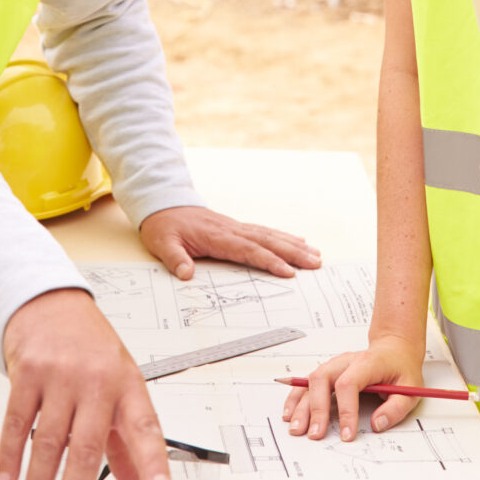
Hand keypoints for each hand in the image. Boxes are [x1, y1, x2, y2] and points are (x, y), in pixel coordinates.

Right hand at [0, 288, 170, 479]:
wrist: (50, 302)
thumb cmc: (90, 347)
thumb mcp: (120, 384)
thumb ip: (129, 439)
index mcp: (127, 384)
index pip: (145, 426)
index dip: (153, 461)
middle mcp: (97, 379)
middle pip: (87, 445)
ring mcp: (61, 375)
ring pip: (49, 440)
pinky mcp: (28, 371)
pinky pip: (17, 422)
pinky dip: (10, 456)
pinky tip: (7, 479)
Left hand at [139, 205, 321, 279]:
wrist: (164, 205)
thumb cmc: (165, 227)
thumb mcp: (163, 244)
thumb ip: (175, 259)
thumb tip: (186, 274)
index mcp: (217, 237)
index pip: (248, 250)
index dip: (269, 261)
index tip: (288, 272)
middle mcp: (232, 230)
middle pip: (268, 241)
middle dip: (293, 253)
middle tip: (316, 263)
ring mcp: (237, 227)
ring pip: (271, 235)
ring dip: (294, 245)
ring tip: (316, 255)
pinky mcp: (237, 228)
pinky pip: (265, 232)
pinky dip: (284, 236)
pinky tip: (299, 241)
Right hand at [282, 335, 425, 441]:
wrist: (394, 349)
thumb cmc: (400, 369)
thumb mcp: (410, 389)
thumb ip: (396, 408)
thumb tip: (377, 424)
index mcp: (368, 363)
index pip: (349, 384)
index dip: (346, 410)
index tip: (346, 434)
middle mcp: (346, 361)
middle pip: (323, 379)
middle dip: (317, 409)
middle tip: (315, 434)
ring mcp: (334, 365)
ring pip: (311, 380)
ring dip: (301, 404)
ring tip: (296, 427)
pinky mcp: (328, 372)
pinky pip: (307, 382)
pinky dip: (296, 397)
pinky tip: (289, 412)